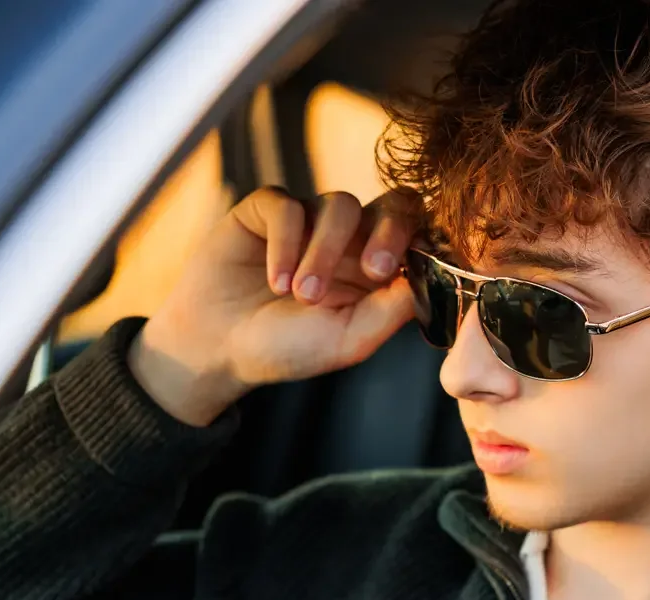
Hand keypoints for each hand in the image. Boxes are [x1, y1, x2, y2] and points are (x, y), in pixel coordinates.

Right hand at [129, 187, 418, 425]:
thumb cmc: (287, 347)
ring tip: (302, 295)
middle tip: (373, 270)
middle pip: (395, 203)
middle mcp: (353, 236)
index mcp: (380, 267)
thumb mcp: (348, 340)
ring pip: (340, 205)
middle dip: (389, 232)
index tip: (408, 272)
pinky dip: (286, 244)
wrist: (218, 347)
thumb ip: (391, 310)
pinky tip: (276, 283)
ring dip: (325, 252)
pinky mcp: (268, 208)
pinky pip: (289, 206)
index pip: (420, 233)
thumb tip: (431, 275)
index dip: (425, 242)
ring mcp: (312, 218)